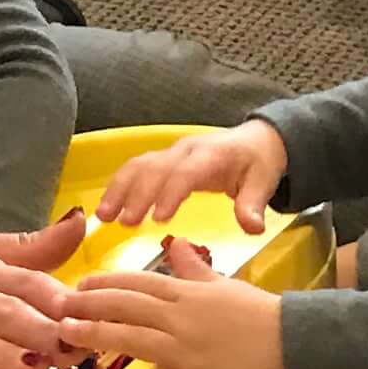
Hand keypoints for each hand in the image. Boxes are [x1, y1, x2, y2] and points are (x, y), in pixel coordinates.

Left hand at [61, 267, 286, 368]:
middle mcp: (180, 319)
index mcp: (187, 295)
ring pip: (135, 342)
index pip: (137, 284)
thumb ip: (194, 268)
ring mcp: (187, 353)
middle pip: (127, 308)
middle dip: (89, 306)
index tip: (78, 285)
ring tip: (67, 339)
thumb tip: (174, 243)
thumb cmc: (261, 314)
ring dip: (98, 338)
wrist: (297, 344)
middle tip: (58, 309)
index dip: (104, 284)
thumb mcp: (225, 285)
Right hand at [95, 117, 288, 231]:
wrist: (256, 140)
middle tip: (125, 222)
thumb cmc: (258, 163)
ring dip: (119, 188)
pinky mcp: (163, 158)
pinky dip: (118, 184)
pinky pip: (136, 167)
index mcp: (212, 155)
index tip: (159, 218)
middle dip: (138, 194)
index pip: (187, 172)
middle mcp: (187, 150)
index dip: (171, 193)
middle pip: (156, 167)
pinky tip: (107, 207)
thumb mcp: (263, 183)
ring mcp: (172, 152)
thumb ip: (253, 206)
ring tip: (104, 216)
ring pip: (139, 165)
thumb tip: (252, 228)